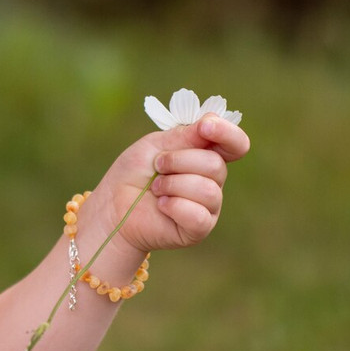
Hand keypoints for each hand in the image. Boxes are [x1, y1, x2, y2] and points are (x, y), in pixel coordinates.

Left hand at [93, 113, 250, 252]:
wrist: (113, 205)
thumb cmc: (135, 173)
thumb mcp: (156, 144)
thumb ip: (186, 135)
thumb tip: (212, 121)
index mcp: (206, 154)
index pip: (236, 144)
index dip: (227, 133)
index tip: (205, 128)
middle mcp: (213, 180)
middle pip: (216, 165)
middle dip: (178, 161)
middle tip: (157, 165)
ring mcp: (209, 206)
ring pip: (208, 190)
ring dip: (173, 185)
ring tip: (156, 188)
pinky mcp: (199, 228)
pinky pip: (199, 215)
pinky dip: (174, 206)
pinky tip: (161, 206)